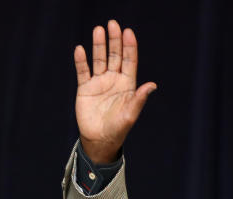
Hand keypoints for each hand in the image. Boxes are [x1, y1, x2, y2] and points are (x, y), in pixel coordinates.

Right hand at [74, 20, 157, 163]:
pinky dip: (81, 61)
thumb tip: (152, 85)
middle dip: (114, 40)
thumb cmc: (118, 129)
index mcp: (127, 85)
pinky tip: (80, 49)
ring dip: (99, 45)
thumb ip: (139, 99)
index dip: (129, 47)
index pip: (129, 61)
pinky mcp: (85, 88)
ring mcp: (99, 83)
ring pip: (99, 59)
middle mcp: (114, 80)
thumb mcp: (130, 114)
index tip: (128, 32)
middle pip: (114, 56)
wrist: (99, 141)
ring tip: (98, 30)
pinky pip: (83, 71)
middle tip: (113, 24)